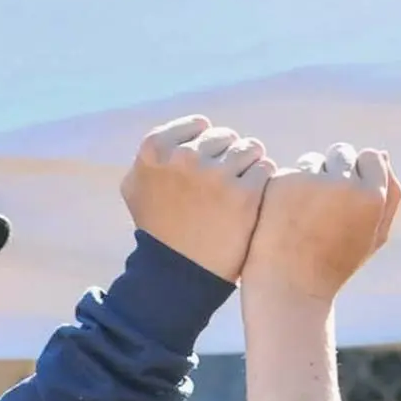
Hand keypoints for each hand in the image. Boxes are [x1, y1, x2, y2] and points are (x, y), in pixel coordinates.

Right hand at [120, 115, 275, 282]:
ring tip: (241, 192)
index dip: (208, 147)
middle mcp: (184, 156)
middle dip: (229, 157)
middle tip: (225, 186)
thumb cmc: (158, 231)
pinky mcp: (244, 195)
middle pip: (226, 136)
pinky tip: (253, 201)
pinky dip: (263, 182)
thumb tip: (175, 136)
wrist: (178, 275)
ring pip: (250, 148)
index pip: (200, 126)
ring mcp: (215, 175)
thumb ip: (151, 156)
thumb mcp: (135, 187)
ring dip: (250, 167)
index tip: (208, 168)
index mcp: (156, 149)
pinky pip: (265, 169)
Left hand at [241, 143, 400, 303]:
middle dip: (335, 173)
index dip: (359, 177)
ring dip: (309, 180)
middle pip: (342, 153)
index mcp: (372, 197)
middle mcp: (344, 183)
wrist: (290, 287)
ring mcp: (310, 181)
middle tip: (324, 209)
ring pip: (312, 161)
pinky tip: (285, 217)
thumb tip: (381, 153)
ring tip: (305, 217)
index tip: (348, 200)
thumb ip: (389, 196)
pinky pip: (288, 172)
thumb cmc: (335, 264)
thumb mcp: (373, 237)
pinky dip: (286, 190)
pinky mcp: (282, 183)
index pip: (370, 157)